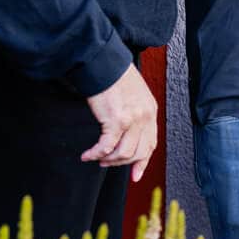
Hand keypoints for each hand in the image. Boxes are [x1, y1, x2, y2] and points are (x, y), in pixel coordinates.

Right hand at [81, 63, 157, 180]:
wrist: (104, 63)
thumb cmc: (115, 76)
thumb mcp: (135, 94)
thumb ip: (136, 112)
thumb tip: (127, 131)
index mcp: (151, 111)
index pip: (151, 143)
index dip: (143, 161)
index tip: (136, 174)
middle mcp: (145, 117)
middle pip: (138, 152)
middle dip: (121, 163)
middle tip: (106, 163)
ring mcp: (133, 120)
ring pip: (124, 154)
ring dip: (108, 160)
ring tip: (96, 158)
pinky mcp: (116, 120)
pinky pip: (107, 147)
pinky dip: (96, 154)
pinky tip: (87, 155)